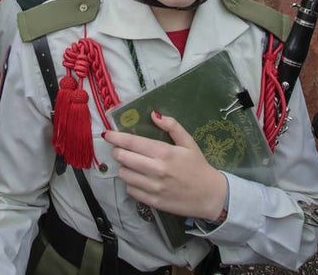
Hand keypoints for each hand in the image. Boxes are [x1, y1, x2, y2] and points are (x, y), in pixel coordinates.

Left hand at [103, 111, 227, 220]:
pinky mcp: (153, 202)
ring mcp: (153, 187)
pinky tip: (138, 178)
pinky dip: (130, 183)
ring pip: (124, 175)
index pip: (132, 143)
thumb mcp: (189, 142)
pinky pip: (131, 190)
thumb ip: (172, 126)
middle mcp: (156, 170)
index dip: (116, 137)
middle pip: (123, 158)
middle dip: (118, 151)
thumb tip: (154, 114)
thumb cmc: (198, 166)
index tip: (107, 134)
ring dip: (123, 167)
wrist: (210, 196)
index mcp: (164, 153)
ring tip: (131, 164)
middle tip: (120, 149)